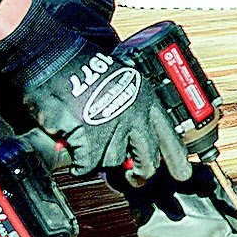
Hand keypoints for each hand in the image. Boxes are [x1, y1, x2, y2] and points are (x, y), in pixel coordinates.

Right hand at [0, 16, 193, 182]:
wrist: (53, 58)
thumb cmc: (80, 67)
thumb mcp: (120, 80)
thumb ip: (131, 108)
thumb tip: (133, 142)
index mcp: (145, 97)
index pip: (170, 134)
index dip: (177, 158)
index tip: (183, 174)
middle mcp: (135, 112)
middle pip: (148, 160)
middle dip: (140, 174)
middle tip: (134, 178)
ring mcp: (113, 124)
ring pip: (113, 163)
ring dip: (98, 158)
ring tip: (88, 140)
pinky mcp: (90, 136)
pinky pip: (88, 166)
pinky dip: (79, 164)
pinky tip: (75, 153)